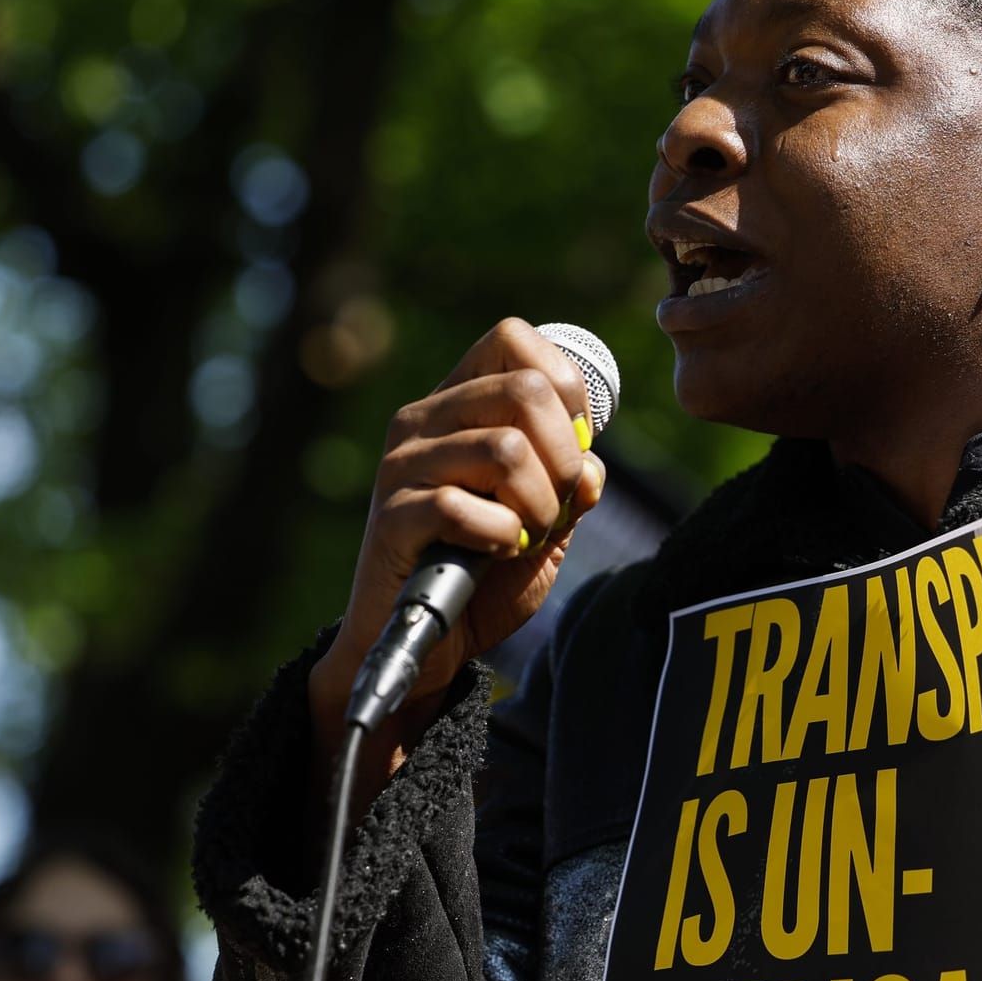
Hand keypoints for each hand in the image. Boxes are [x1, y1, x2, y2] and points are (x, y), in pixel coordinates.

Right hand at [307, 318, 604, 764]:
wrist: (430, 643)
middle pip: (524, 388)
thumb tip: (590, 464)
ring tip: (527, 534)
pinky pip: (466, 506)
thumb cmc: (488, 571)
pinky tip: (494, 554)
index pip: (512, 337)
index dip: (566, 383)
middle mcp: (423, 419)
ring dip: (538, 504)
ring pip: (504, 448)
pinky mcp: (391, 516)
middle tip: (557, 504)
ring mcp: (402, 465)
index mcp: (459, 402)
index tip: (578, 442)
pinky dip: (502, 537)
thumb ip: (573, 482)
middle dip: (564, 455)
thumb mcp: (549, 519)